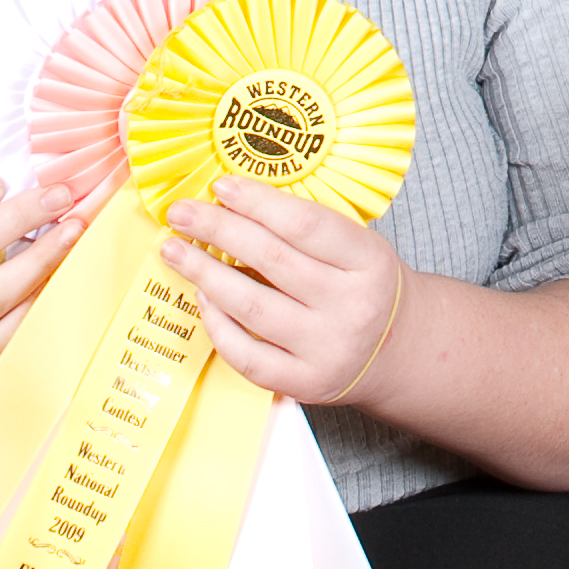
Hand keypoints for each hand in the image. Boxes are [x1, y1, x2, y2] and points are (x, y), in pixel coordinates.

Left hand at [160, 177, 412, 403]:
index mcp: (369, 261)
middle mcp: (351, 305)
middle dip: (219, 230)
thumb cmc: (363, 286)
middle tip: (181, 213)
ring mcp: (326, 348)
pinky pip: (246, 354)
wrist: (394, 348)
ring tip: (175, 251)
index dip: (259, 202)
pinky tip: (202, 298)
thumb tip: (233, 202)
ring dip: (204, 274)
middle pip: (272, 260)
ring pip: (252, 306)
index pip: (306, 224)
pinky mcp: (304, 382)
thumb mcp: (358, 248)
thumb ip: (307, 228)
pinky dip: (217, 324)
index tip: (222, 186)